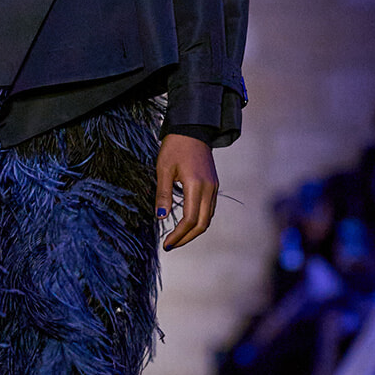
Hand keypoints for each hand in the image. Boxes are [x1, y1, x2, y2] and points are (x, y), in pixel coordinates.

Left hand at [155, 135, 218, 249]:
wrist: (193, 129)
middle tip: (171, 245)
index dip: (178, 235)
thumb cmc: (175, 147)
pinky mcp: (213, 185)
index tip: (166, 243)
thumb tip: (160, 217)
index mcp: (196, 185)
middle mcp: (209, 189)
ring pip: (208, 218)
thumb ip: (163, 194)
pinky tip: (185, 223)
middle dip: (187, 238)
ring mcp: (213, 187)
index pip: (190, 219)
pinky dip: (198, 220)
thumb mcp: (163, 169)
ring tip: (176, 237)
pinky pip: (209, 209)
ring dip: (193, 231)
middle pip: (202, 224)